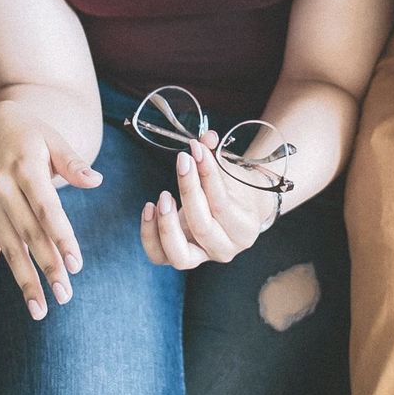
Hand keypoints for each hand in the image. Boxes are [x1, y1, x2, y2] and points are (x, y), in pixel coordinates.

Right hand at [0, 102, 101, 319]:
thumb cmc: (29, 133)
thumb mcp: (52, 138)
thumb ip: (73, 162)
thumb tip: (97, 181)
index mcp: (24, 169)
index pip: (46, 210)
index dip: (61, 238)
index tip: (76, 264)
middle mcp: (3, 189)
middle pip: (28, 234)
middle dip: (47, 267)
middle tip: (64, 295)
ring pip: (8, 248)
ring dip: (23, 280)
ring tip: (38, 310)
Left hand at [142, 131, 276, 270]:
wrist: (237, 212)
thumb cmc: (234, 190)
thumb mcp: (230, 171)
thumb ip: (217, 155)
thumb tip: (206, 137)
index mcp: (244, 228)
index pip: (222, 204)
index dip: (207, 175)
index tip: (195, 149)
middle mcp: (225, 249)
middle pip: (202, 227)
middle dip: (188, 191)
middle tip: (182, 161)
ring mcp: (202, 257)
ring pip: (179, 256)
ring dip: (166, 225)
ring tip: (162, 196)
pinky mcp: (181, 257)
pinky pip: (159, 255)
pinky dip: (149, 234)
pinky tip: (149, 208)